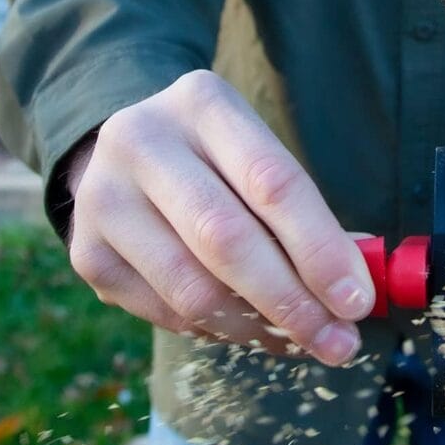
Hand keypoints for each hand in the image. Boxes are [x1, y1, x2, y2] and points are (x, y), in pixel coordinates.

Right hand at [65, 70, 374, 364]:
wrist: (123, 150)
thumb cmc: (216, 159)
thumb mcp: (257, 155)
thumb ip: (303, 213)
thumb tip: (359, 286)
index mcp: (203, 103)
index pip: (272, 182)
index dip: (319, 247)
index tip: (358, 300)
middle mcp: (142, 141)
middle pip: (227, 239)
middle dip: (292, 301)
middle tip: (338, 341)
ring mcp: (103, 197)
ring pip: (192, 287)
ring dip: (257, 326)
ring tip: (299, 339)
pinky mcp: (86, 252)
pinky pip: (165, 313)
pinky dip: (217, 331)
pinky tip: (249, 326)